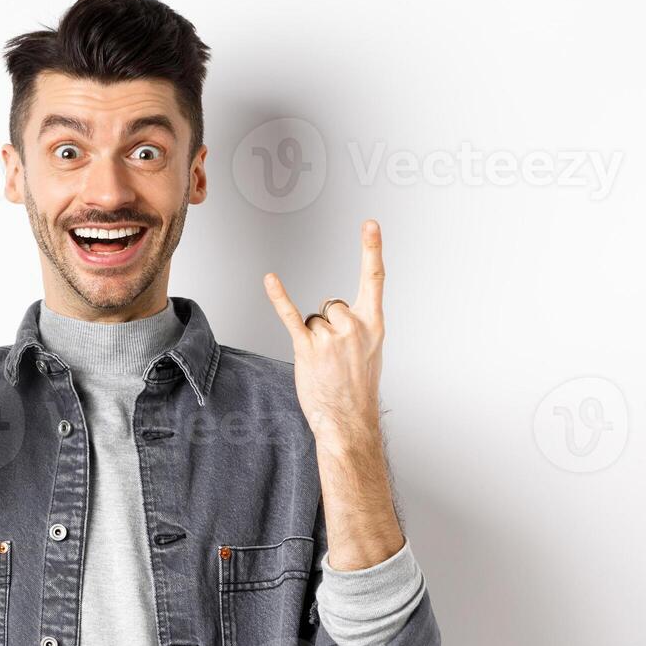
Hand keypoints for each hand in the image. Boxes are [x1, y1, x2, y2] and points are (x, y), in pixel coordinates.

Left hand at [262, 219, 387, 450]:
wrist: (349, 420)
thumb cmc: (358, 388)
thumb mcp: (371, 352)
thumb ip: (358, 326)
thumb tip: (336, 314)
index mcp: (374, 325)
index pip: (374, 279)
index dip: (372, 249)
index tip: (369, 225)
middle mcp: (354, 326)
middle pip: (330, 305)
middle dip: (327, 327)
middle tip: (335, 355)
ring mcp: (331, 337)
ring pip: (312, 320)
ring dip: (313, 339)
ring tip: (324, 364)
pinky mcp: (307, 348)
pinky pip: (291, 316)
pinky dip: (279, 298)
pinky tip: (270, 279)